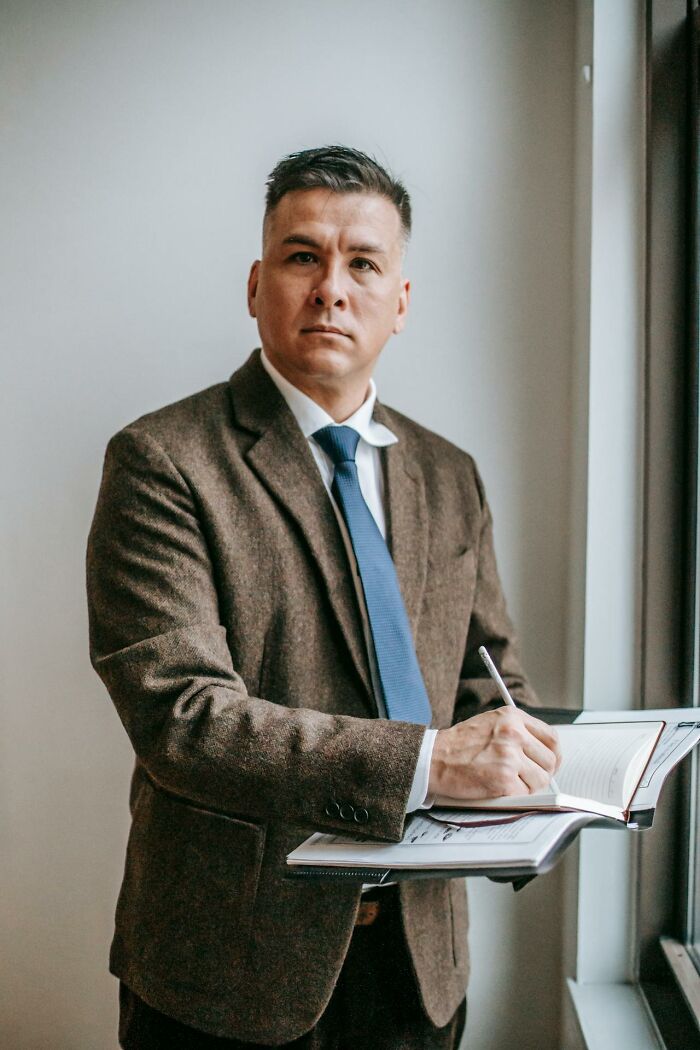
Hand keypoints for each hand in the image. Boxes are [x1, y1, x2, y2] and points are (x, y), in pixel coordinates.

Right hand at [428, 707, 561, 800]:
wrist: (434, 758)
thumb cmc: (459, 744)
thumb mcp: (491, 723)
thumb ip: (517, 731)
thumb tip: (543, 750)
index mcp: (512, 717)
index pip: (551, 737)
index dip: (554, 755)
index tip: (551, 763)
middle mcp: (513, 733)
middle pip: (550, 760)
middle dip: (542, 773)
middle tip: (528, 777)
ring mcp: (509, 756)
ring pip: (540, 780)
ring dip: (527, 786)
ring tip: (508, 780)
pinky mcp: (503, 779)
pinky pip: (524, 794)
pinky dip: (514, 795)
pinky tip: (498, 787)